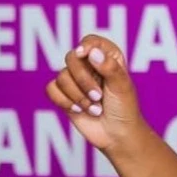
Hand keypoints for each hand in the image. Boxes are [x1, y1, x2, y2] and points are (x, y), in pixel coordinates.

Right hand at [46, 35, 142, 152]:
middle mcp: (89, 65)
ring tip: (94, 108)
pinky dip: (64, 100)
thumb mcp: (122, 86)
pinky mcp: (64, 95)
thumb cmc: (124, 108)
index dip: (86, 46)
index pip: (91, 41)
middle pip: (71, 58)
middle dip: (83, 80)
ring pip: (61, 76)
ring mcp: (75, 80)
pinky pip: (51, 89)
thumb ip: (109, 67)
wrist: (117, 135)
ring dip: (77, 95)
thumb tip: (92, 52)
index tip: (83, 54)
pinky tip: (78, 110)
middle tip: (98, 96)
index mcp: (107, 57)